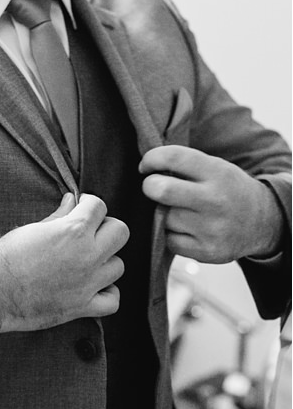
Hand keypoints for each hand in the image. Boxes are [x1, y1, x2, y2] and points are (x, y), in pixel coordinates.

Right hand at [0, 193, 127, 346]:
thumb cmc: (3, 259)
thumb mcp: (30, 230)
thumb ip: (58, 216)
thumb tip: (72, 202)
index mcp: (73, 231)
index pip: (100, 206)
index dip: (89, 205)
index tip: (81, 210)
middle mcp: (87, 255)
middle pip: (120, 232)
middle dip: (105, 229)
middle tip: (88, 234)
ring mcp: (88, 283)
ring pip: (118, 265)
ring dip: (105, 262)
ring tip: (86, 263)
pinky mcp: (82, 307)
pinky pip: (113, 300)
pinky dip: (107, 294)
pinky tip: (93, 288)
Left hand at [140, 145, 282, 262]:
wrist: (262, 223)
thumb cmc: (226, 190)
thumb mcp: (216, 169)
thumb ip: (184, 166)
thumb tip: (145, 169)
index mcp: (218, 173)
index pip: (174, 158)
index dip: (151, 159)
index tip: (146, 166)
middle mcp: (216, 200)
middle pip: (160, 190)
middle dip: (150, 187)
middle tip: (154, 188)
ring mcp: (211, 229)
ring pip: (163, 219)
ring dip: (163, 215)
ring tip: (182, 212)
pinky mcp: (206, 251)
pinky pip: (168, 241)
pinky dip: (171, 235)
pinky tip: (187, 230)